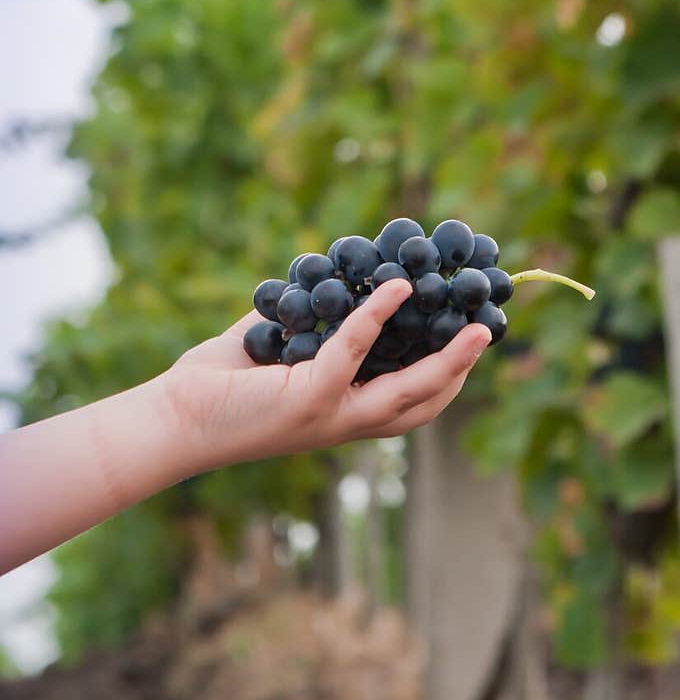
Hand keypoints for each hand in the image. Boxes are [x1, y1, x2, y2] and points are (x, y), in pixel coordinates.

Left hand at [161, 278, 491, 470]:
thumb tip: (326, 275)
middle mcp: (344, 423)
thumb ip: (306, 320)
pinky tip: (394, 286)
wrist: (171, 420)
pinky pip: (353, 351)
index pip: (410, 405)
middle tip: (488, 332)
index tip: (471, 342)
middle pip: (423, 405)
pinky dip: (376, 315)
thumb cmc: (216, 385)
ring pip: (407, 392)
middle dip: (462, 371)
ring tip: (475, 324)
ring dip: (448, 359)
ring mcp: (330, 416)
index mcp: (342, 415)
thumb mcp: (275, 347)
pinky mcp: (307, 401)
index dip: (446, 377)